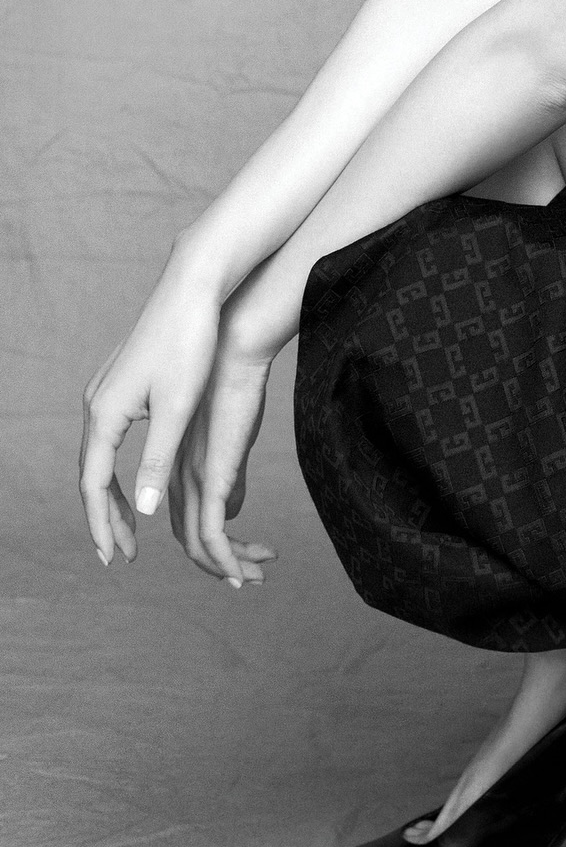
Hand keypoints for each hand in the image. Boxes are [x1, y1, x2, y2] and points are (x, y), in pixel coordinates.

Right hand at [80, 242, 290, 583]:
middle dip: (104, 517)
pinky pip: (111, 438)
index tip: (112, 559)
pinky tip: (138, 478)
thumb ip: (159, 460)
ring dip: (111, 494)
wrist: (193, 287)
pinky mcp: (123, 382)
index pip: (95, 486)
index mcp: (106, 415)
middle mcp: (97, 404)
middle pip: (91, 475)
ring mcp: (107, 392)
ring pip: (100, 457)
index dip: (102, 525)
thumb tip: (145, 512)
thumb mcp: (178, 408)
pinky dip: (120, 468)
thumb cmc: (190, 343)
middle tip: (119, 555)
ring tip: (128, 527)